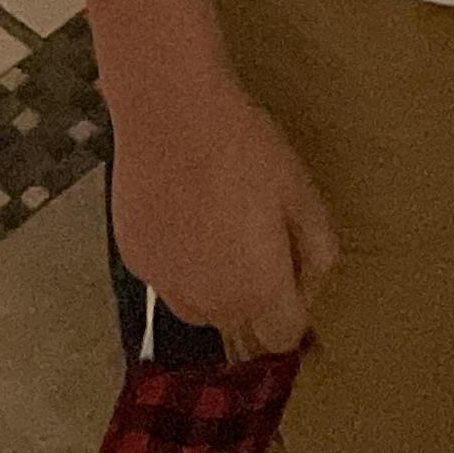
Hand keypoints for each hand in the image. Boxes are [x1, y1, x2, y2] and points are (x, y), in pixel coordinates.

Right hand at [110, 67, 339, 356]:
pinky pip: (167, 275)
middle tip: (255, 232)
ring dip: (214, 282)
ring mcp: (165, 286)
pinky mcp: (134, 261)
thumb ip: (318, 249)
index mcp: (257, 291)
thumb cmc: (242, 148)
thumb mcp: (302, 191)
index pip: (282, 337)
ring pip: (200, 304)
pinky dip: (178, 258)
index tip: (293, 271)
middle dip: (254, 292)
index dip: (294, 307)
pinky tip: (184, 209)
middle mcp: (209, 304)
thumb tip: (312, 278)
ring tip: (217, 220)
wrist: (172, 115)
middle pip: (241, 323)